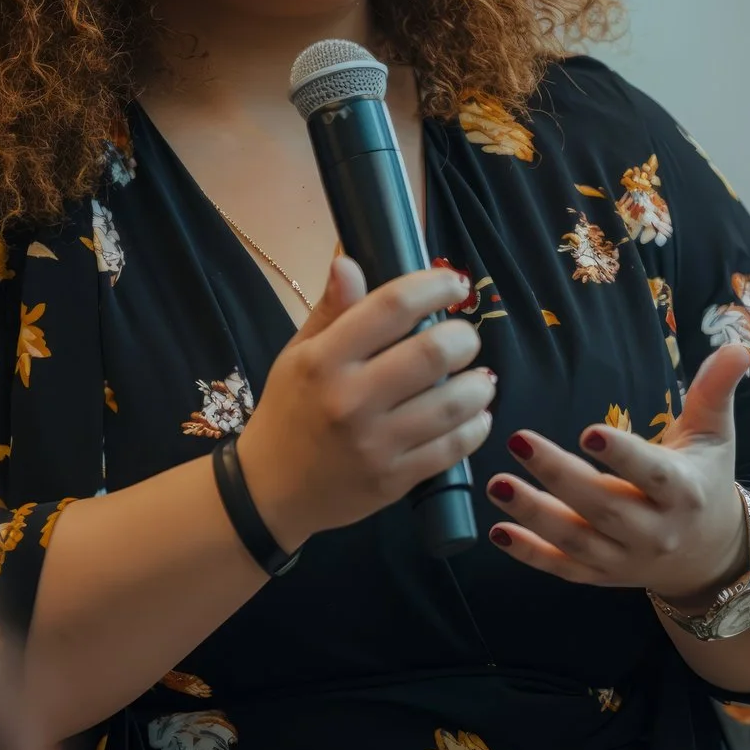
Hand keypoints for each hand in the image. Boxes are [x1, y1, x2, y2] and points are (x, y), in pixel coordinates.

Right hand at [235, 258, 492, 546]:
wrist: (269, 490)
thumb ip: (330, 310)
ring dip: (479, 384)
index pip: (392, 306)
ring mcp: (374, 443)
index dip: (434, 286)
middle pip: (433, 353)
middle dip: (464, 338)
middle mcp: (350, 399)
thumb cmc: (288, 412)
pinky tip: (477, 414)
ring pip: (453, 403)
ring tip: (479, 378)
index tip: (454, 284)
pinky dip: (476, 426)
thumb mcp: (298, 355)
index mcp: (324, 360)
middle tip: (466, 339)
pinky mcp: (393, 480)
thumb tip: (349, 259)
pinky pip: (453, 448)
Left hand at [486, 342, 749, 601]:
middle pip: (604, 506)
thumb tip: (739, 347)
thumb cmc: (705, 479)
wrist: (709, 554)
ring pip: (576, 540)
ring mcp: (625, 559)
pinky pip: (562, 568)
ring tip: (496, 484)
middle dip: (560, 476)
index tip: (590, 432)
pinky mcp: (602, 576)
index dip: (623, 456)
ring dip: (533, 515)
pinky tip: (497, 531)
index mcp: (684, 491)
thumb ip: (716, 389)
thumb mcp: (715, 434)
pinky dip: (530, 555)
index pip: (652, 474)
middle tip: (519, 441)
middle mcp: (656, 531)